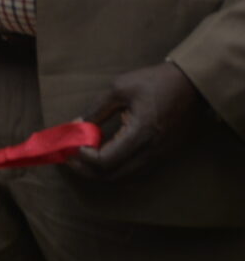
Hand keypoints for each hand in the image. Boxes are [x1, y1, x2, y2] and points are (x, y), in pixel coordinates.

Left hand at [79, 61, 201, 178]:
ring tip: (83, 158)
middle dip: (86, 169)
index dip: (83, 157)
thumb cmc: (155, 82)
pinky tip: (105, 156)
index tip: (70, 145)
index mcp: (141, 133)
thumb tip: (75, 126)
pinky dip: (117, 170)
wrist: (192, 85)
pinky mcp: (165, 155)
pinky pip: (137, 172)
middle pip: (113, 175)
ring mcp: (161, 156)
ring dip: (101, 172)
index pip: (105, 161)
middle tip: (69, 157)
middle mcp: (152, 151)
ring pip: (125, 178)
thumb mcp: (119, 89)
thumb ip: (96, 110)